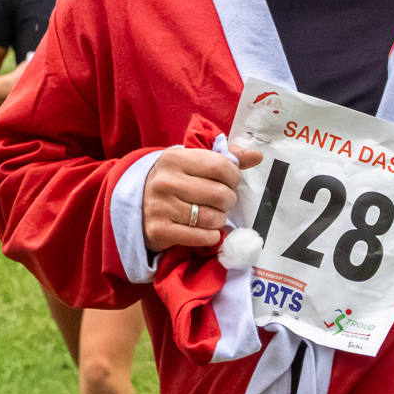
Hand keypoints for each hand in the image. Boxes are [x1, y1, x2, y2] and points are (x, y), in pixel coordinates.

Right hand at [142, 145, 262, 252]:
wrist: (137, 203)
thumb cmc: (174, 180)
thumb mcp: (194, 162)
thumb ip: (227, 157)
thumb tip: (257, 156)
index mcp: (175, 159)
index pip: (220, 166)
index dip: (234, 177)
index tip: (231, 182)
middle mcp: (165, 182)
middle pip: (219, 194)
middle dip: (229, 201)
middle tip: (223, 201)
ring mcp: (160, 207)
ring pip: (212, 218)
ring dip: (220, 219)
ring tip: (213, 215)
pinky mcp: (159, 231)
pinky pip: (201, 237)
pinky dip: (211, 236)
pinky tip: (206, 230)